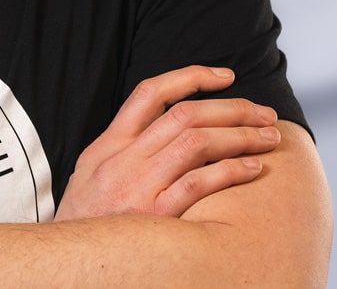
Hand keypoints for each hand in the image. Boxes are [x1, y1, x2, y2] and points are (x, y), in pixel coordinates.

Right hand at [54, 66, 281, 220]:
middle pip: (185, 114)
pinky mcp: (153, 216)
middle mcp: (124, 158)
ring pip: (196, 143)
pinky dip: (230, 171)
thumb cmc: (85, 218)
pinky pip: (198, 184)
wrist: (67, 259)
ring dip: (241, 136)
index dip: (191, 77)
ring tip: (269, 138)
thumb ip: (125, 147)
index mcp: (110, 143)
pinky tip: (253, 169)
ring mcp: (138, 186)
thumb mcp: (92, 171)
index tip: (226, 77)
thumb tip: (167, 126)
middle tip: (265, 113)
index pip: (151, 92)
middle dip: (232, 108)